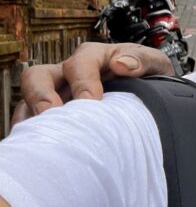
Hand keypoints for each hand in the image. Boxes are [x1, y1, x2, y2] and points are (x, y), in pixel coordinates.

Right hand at [13, 43, 175, 123]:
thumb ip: (143, 60)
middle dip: (40, 95)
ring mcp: (57, 96)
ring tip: (42, 135)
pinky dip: (32, 133)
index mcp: (94, 57)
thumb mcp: (156, 65)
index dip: (83, 80)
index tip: (92, 101)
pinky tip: (43, 148)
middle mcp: (68, 74)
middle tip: (52, 115)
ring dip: (31, 116)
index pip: (80, 63)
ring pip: (28, 100)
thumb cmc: (150, 78)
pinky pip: (30, 122)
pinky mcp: (53, 117)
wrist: (156, 99)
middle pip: (38, 76)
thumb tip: (122, 64)